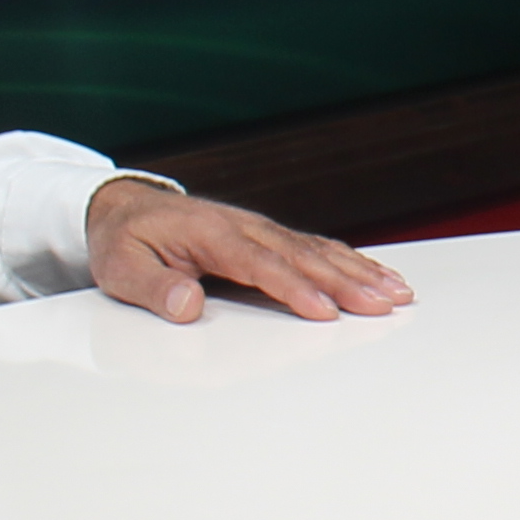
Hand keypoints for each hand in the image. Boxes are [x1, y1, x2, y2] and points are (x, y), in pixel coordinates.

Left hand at [88, 178, 411, 324]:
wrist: (124, 206)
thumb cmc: (124, 241)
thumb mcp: (121, 267)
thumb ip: (153, 287)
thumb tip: (186, 306)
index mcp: (211, 234)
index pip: (261, 265)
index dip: (295, 289)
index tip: (324, 313)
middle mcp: (244, 227)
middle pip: (303, 258)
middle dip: (347, 283)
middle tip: (385, 305)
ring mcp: (260, 230)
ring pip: (318, 252)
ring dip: (360, 273)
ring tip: (398, 293)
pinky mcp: (268, 238)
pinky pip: (316, 249)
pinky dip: (350, 262)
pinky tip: (378, 276)